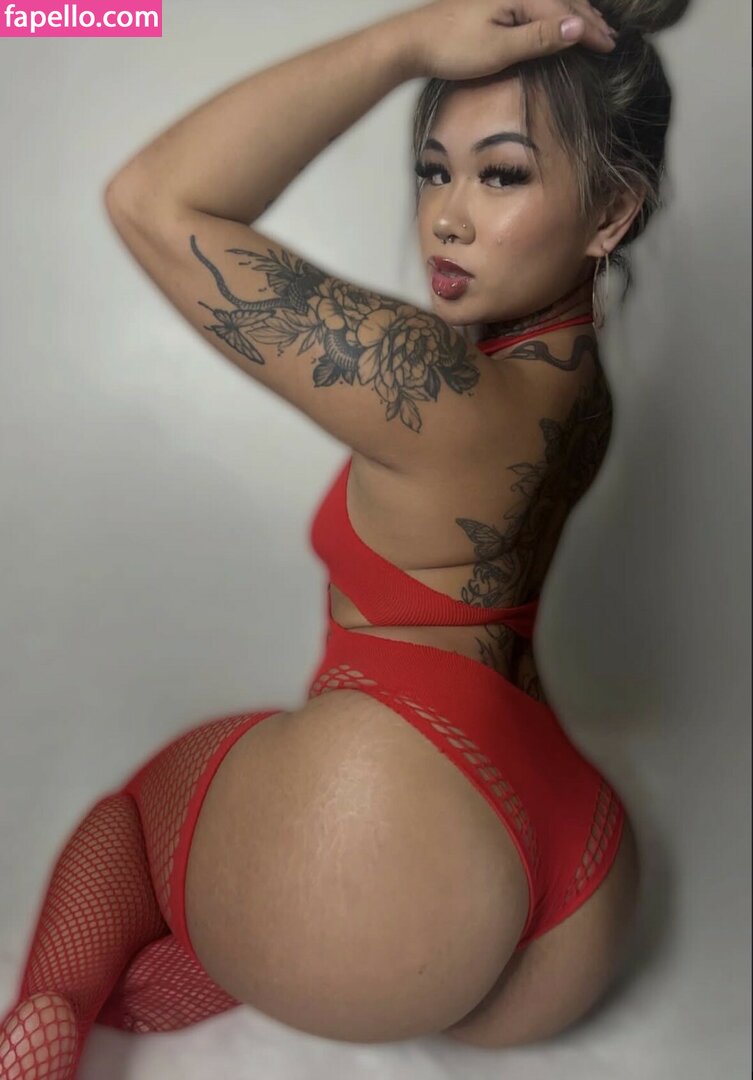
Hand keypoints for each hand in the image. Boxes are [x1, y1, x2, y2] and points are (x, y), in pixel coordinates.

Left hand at [400, 0, 616, 80]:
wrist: (412, 41)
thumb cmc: (452, 47)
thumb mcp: (499, 48)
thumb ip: (539, 37)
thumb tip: (578, 27)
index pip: (566, 13)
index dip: (590, 30)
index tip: (609, 46)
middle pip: (562, 1)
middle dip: (587, 18)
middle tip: (610, 37)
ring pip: (550, 0)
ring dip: (573, 14)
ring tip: (591, 26)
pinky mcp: (492, 3)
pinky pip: (534, 4)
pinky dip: (552, 13)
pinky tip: (554, 20)